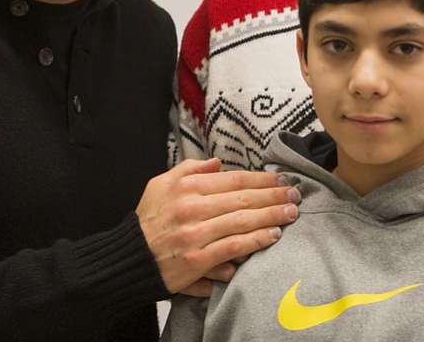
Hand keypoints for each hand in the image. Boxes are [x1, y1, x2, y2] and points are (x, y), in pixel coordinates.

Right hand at [137, 158, 299, 292]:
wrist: (129, 259)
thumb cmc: (148, 221)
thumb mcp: (160, 184)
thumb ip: (189, 170)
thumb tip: (217, 162)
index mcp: (186, 187)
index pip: (234, 180)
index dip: (262, 179)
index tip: (280, 180)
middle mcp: (192, 208)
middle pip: (243, 199)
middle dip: (274, 196)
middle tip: (294, 195)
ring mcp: (195, 235)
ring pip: (242, 222)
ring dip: (271, 217)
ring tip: (291, 213)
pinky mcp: (197, 261)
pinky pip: (233, 248)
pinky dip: (255, 241)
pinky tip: (272, 236)